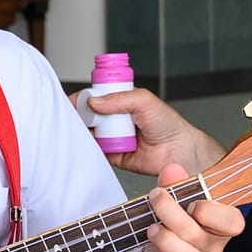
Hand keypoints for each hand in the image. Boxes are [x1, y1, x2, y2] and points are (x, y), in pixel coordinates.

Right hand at [82, 88, 223, 176]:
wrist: (178, 151)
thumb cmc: (168, 124)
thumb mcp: (144, 100)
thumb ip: (119, 99)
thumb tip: (94, 102)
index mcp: (120, 101)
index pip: (95, 96)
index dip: (83, 98)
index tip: (73, 101)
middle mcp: (114, 118)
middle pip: (88, 115)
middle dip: (79, 116)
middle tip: (75, 117)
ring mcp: (112, 136)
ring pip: (89, 133)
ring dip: (83, 133)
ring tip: (81, 131)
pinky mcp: (112, 155)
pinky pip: (96, 152)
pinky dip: (90, 149)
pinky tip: (88, 145)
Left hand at [137, 163, 243, 251]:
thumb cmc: (170, 223)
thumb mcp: (171, 199)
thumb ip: (174, 184)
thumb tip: (173, 169)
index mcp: (217, 224)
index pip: (233, 222)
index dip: (213, 212)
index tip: (192, 202)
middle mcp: (211, 247)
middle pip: (202, 237)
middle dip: (174, 216)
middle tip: (156, 199)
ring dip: (167, 242)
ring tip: (151, 230)